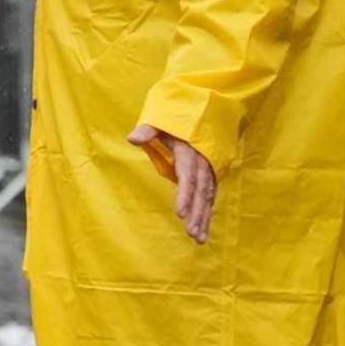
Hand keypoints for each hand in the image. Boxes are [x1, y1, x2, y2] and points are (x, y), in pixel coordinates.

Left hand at [128, 123, 214, 243]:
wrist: (207, 106)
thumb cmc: (177, 115)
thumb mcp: (162, 118)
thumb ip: (149, 130)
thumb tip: (133, 138)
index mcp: (190, 151)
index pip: (188, 176)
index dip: (185, 195)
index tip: (180, 213)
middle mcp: (204, 162)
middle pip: (201, 191)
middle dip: (197, 214)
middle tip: (192, 234)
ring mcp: (210, 168)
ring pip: (208, 196)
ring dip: (204, 218)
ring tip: (199, 239)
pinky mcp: (211, 173)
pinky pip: (210, 194)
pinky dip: (207, 212)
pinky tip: (203, 229)